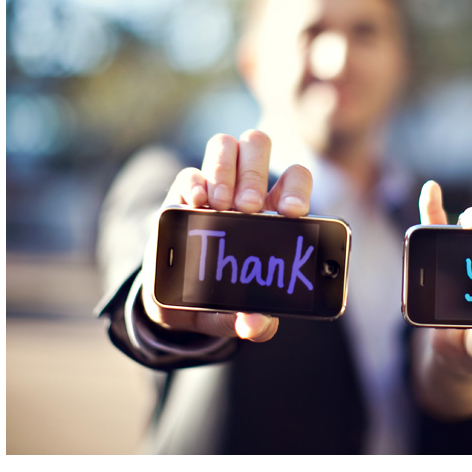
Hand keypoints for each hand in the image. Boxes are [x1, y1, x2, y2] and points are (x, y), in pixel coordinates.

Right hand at [140, 129, 312, 341]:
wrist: (174, 299)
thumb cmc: (219, 298)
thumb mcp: (236, 314)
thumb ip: (252, 322)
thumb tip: (255, 325)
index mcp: (273, 213)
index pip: (295, 179)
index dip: (297, 186)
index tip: (291, 211)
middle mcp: (246, 192)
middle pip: (258, 147)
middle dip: (255, 174)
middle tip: (247, 208)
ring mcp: (214, 188)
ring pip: (226, 146)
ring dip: (225, 170)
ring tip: (219, 205)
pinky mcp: (182, 196)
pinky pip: (190, 172)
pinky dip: (194, 182)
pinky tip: (196, 203)